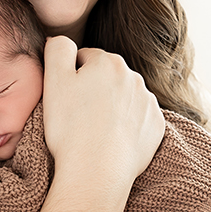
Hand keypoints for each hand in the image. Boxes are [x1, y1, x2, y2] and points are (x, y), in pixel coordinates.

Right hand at [40, 37, 164, 190]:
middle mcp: (135, 77)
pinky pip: (138, 119)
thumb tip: (60, 39)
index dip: (70, 79)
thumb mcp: (53, 81)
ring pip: (123, 98)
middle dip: (93, 91)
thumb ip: (57, 48)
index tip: (65, 100)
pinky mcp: (157, 126)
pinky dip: (127, 125)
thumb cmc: (71, 127)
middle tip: (78, 117)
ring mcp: (149, 103)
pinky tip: (112, 139)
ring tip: (94, 130)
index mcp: (109, 62)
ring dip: (111, 107)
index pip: (84, 60)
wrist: (97, 172)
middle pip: (106, 77)